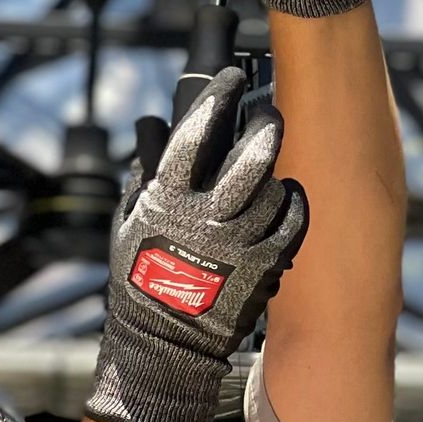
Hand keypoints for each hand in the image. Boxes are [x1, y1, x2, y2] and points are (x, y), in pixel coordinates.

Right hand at [86, 68, 308, 421]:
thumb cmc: (140, 281)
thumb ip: (143, 174)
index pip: (192, 139)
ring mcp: (238, 246)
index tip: (231, 76)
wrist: (163, 344)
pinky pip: (291, 224)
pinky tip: (289, 194)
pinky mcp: (264, 268)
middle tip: (272, 114)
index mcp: (166, 204)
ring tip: (274, 157)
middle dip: (264, 129)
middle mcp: (205, 221)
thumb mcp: (128, 223)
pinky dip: (294, 204)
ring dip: (276, 168)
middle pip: (246, 163)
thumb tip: (152, 128)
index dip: (214, 101)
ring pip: (272, 191)